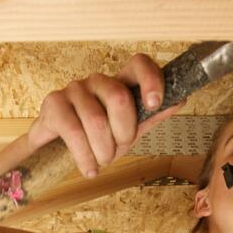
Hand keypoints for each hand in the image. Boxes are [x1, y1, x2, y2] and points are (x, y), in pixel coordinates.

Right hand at [27, 53, 181, 177]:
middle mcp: (97, 80)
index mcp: (120, 83)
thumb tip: (180, 99)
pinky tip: (88, 169)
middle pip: (119, 97)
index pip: (139, 63)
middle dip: (123, 133)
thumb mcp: (128, 130)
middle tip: (118, 150)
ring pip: (96, 120)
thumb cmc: (96, 137)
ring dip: (102, 151)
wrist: (57, 149)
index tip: (154, 103)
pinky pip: (73, 132)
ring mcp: (73, 89)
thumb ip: (150, 116)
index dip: (150, 79)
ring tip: (101, 161)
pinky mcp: (53, 103)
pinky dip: (84, 157)